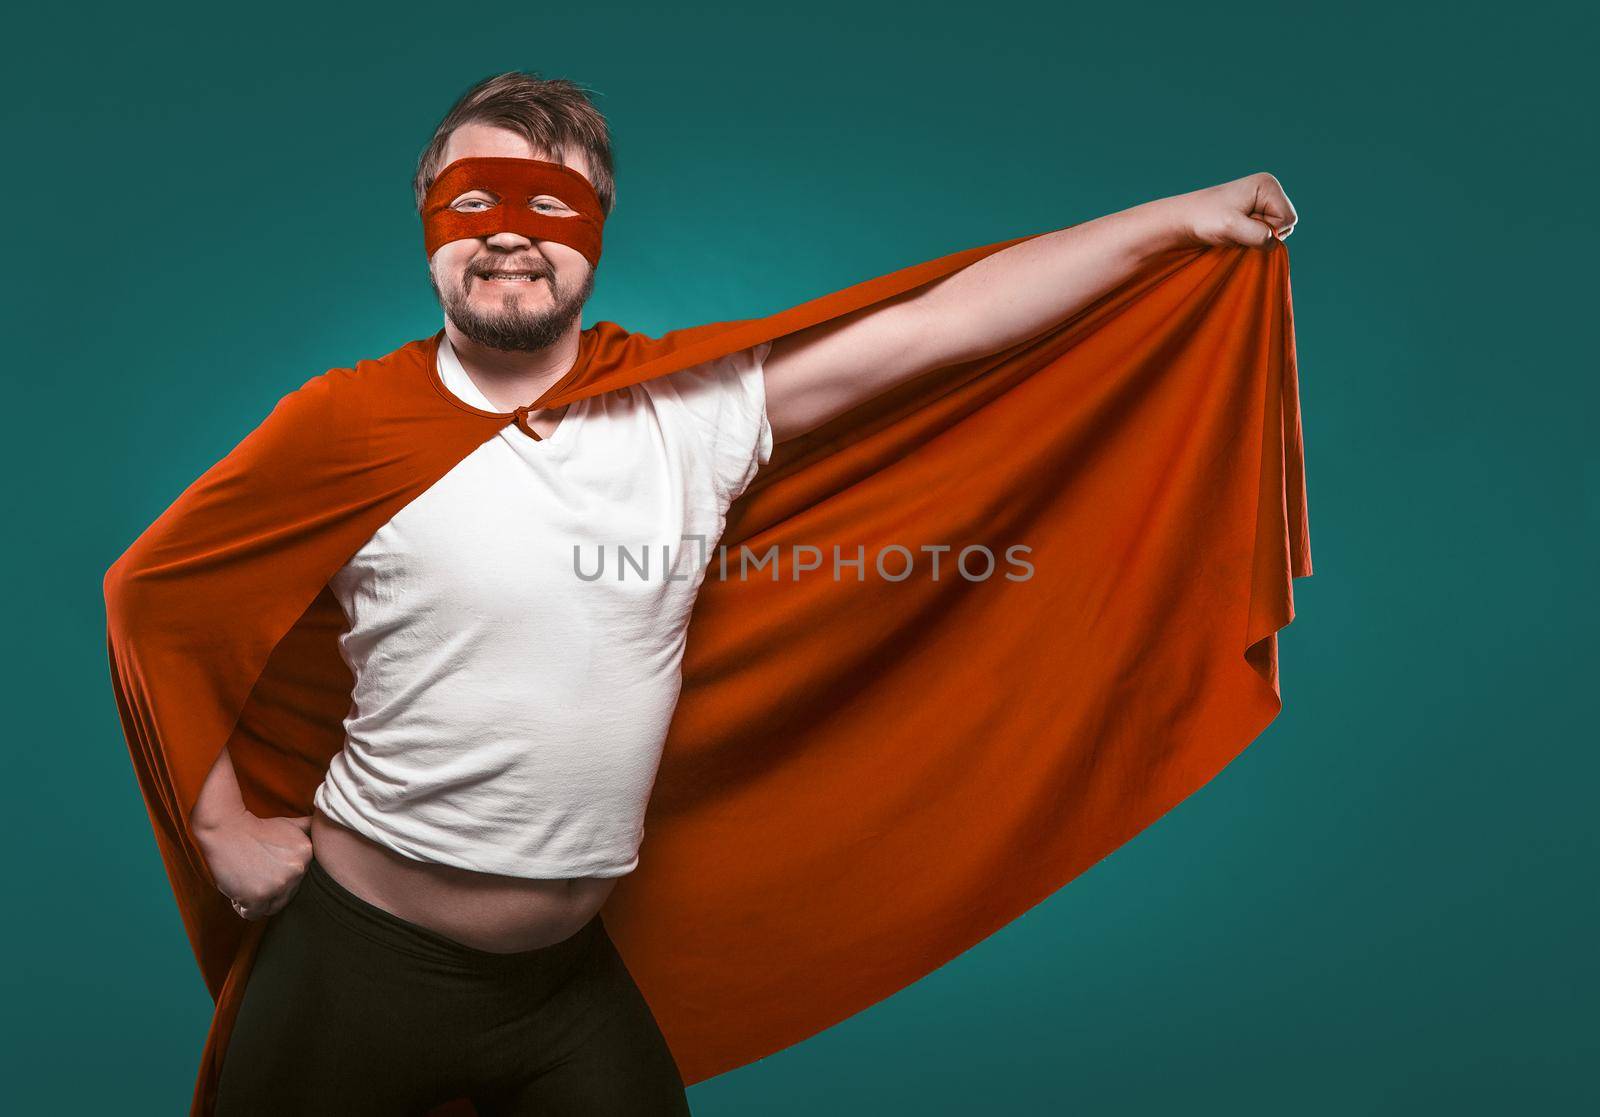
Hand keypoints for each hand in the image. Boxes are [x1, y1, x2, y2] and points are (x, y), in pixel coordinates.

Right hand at [194, 809, 313, 920]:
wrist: (226, 828)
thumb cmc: (257, 829)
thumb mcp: (291, 825)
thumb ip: (310, 831)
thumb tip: (328, 829)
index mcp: (307, 854)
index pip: (299, 882)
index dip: (280, 878)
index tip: (266, 867)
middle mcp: (297, 870)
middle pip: (286, 896)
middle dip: (269, 890)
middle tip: (253, 874)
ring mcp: (279, 884)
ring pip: (271, 908)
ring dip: (257, 901)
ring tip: (246, 882)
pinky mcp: (258, 896)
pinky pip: (252, 914)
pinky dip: (242, 907)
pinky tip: (238, 891)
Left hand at [1165, 172, 1297, 248]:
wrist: (1183, 219)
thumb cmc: (1204, 219)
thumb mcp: (1232, 227)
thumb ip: (1258, 235)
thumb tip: (1275, 243)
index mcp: (1267, 185)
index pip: (1288, 219)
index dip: (1268, 230)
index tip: (1241, 225)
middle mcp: (1268, 189)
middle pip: (1287, 225)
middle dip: (1264, 233)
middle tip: (1237, 228)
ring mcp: (1262, 201)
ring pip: (1278, 231)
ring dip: (1257, 237)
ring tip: (1235, 229)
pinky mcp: (1255, 212)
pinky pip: (1266, 233)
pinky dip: (1252, 237)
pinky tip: (1236, 231)